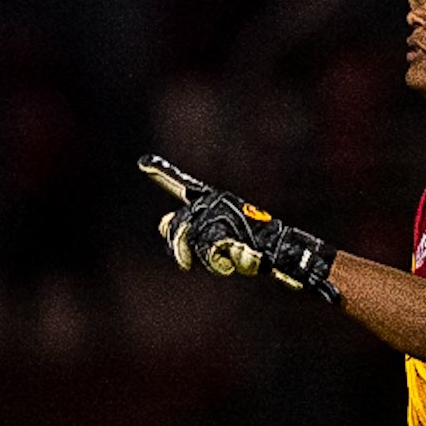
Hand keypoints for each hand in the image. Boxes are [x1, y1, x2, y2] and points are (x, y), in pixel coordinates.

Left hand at [138, 155, 340, 302]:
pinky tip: (234, 259)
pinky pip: (210, 251)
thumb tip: (161, 223)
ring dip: (207, 258)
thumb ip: (188, 228)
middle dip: (179, 244)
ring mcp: (221, 216)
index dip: (162, 174)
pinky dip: (221, 262)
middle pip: (179, 224)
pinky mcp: (227, 231)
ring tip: (226, 257)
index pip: (183, 187)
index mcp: (212, 201)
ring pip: (192, 241)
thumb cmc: (253, 244)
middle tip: (186, 261)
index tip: (143, 162)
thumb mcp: (218, 235)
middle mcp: (215, 203)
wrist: (282, 250)